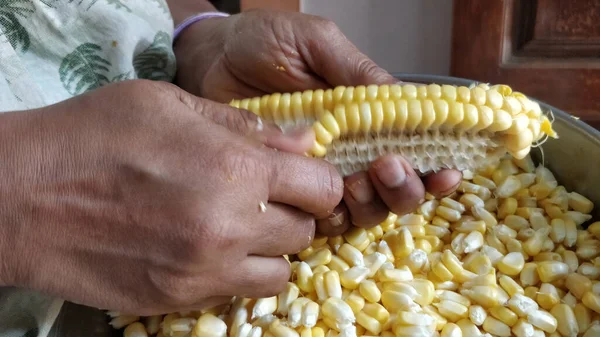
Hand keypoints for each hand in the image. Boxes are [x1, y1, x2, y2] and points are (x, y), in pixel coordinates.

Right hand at [0, 80, 341, 314]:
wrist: (23, 196)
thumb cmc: (94, 135)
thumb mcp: (170, 105)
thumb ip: (245, 126)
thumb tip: (301, 141)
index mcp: (236, 168)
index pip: (322, 187)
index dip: (316, 180)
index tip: (300, 177)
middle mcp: (232, 226)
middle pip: (306, 231)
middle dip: (293, 212)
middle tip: (263, 198)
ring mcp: (207, 271)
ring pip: (281, 272)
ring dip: (272, 250)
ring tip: (240, 228)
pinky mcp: (181, 300)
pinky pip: (240, 294)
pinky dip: (240, 274)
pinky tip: (211, 250)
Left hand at [174, 9, 461, 234]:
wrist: (210, 58)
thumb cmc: (264, 43)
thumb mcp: (317, 44)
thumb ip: (357, 72)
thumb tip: (405, 100)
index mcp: (365, 116)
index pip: (412, 147)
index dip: (434, 166)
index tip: (447, 170)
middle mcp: (349, 150)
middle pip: (393, 189)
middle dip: (403, 188)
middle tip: (389, 168)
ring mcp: (318, 173)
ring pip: (362, 208)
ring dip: (373, 203)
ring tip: (362, 179)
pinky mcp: (286, 187)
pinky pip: (317, 216)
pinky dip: (330, 215)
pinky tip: (327, 199)